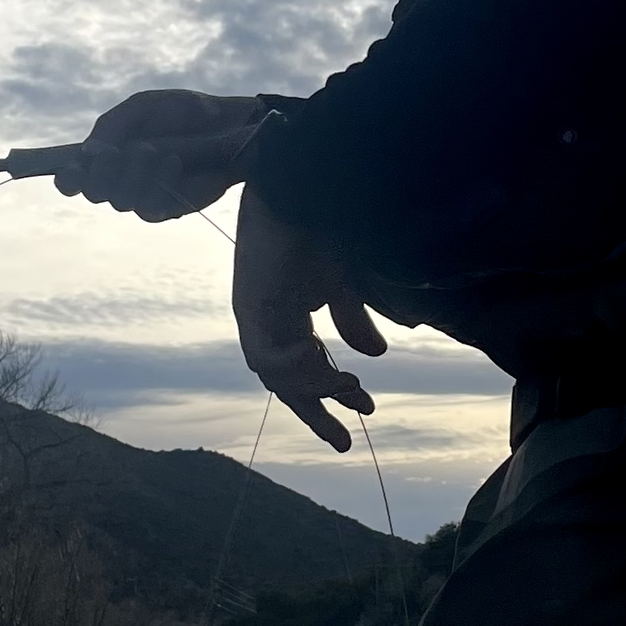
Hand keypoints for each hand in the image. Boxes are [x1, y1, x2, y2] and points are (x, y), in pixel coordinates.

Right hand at [52, 89, 270, 221]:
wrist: (228, 125)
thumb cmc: (184, 113)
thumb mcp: (143, 107)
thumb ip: (112, 126)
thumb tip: (88, 152)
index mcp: (108, 154)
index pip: (75, 177)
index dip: (67, 178)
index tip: (70, 170)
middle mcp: (120, 178)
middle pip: (92, 192)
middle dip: (101, 173)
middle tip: (115, 153)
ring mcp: (143, 195)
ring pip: (119, 200)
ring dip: (133, 173)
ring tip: (154, 150)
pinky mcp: (168, 207)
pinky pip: (148, 209)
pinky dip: (158, 183)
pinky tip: (173, 163)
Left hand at [232, 185, 386, 451]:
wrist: (302, 185)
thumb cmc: (320, 224)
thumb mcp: (344, 282)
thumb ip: (353, 318)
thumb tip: (375, 355)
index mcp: (284, 313)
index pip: (303, 365)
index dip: (331, 390)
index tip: (365, 408)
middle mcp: (264, 318)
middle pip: (285, 381)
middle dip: (316, 410)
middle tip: (345, 440)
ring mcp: (254, 313)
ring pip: (276, 374)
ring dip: (315, 386)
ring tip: (351, 388)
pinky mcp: (251, 306)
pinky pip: (269, 355)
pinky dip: (298, 366)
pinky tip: (326, 364)